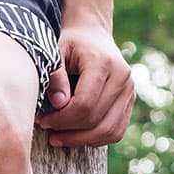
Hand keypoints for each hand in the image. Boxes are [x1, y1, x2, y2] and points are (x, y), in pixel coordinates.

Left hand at [36, 19, 133, 146]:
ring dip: (82, 139)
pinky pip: (117, 130)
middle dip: (69, 131)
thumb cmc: (70, 43)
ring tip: (60, 138)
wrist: (92, 34)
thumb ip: (56, 76)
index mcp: (104, 63)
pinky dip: (97, 139)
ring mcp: (130, 90)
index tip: (43, 120)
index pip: (85, 103)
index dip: (62, 118)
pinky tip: (77, 136)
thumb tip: (59, 104)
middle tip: (48, 129)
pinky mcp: (130, 101)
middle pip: (97, 119)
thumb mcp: (56, 51)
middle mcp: (123, 77)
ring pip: (109, 130)